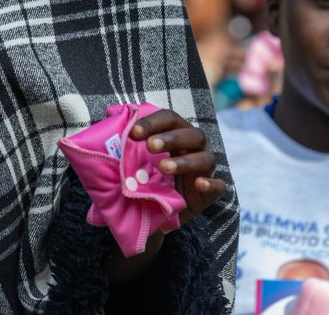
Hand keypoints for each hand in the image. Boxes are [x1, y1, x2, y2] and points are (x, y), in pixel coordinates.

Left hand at [129, 109, 226, 225]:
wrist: (149, 215)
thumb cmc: (141, 179)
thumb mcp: (128, 161)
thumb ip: (122, 140)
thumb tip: (109, 113)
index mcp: (174, 134)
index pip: (170, 119)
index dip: (153, 122)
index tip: (132, 133)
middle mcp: (192, 148)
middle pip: (192, 134)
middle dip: (170, 138)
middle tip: (149, 146)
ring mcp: (203, 171)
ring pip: (206, 158)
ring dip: (185, 161)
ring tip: (163, 167)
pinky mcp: (208, 194)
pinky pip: (219, 186)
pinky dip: (211, 184)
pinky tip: (199, 184)